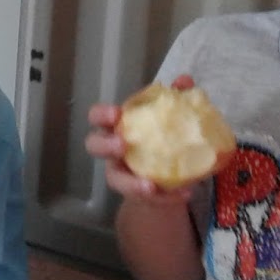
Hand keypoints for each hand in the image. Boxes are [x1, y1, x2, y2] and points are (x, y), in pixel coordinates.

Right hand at [83, 75, 200, 204]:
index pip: (98, 116)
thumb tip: (185, 80)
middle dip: (105, 145)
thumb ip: (176, 98)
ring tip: (150, 187)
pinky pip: (147, 199)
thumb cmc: (161, 138)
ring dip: (131, 184)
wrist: (169, 174)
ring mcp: (122, 173)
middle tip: (122, 146)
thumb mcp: (170, 117)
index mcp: (118, 126)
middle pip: (94, 145)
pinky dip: (166, 197)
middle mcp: (113, 150)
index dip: (102, 114)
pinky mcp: (138, 195)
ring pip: (115, 180)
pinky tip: (184, 193)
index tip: (116, 113)